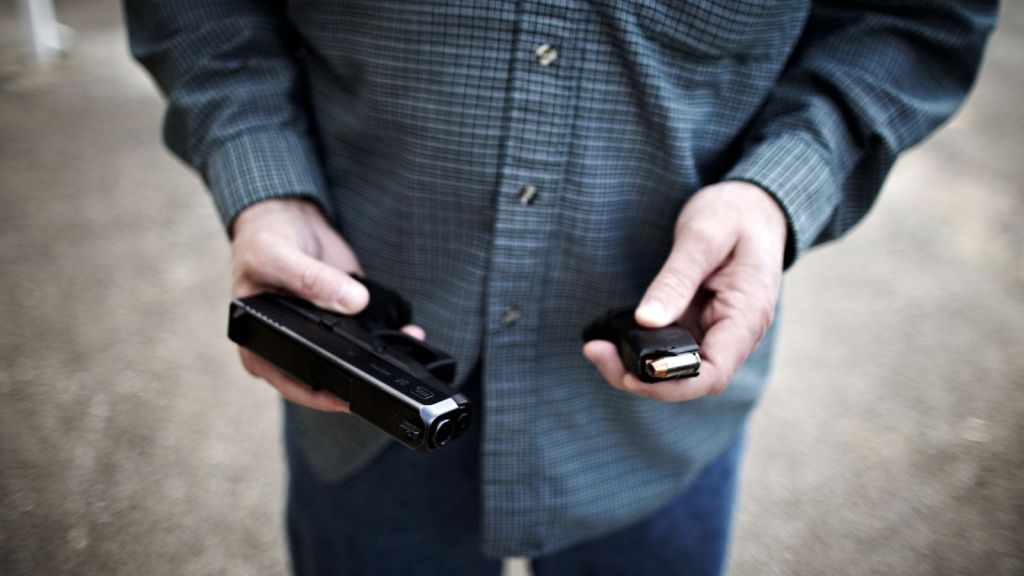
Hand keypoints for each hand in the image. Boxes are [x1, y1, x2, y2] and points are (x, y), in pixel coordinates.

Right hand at [230, 198, 423, 411]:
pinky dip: (386, 334)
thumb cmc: (264, 240)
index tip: (351, 396)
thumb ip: (311, 280)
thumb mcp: (276, 257)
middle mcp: (289, 347)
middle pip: (326, 377)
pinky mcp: (343, 320)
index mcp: (259, 344)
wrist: (286, 216)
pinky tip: (406, 332)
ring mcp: (319, 335)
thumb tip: (353, 301)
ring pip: (351, 359)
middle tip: (385, 374)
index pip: (290, 382)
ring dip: (379, 356)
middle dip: (359, 377)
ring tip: (403, 347)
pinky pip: (366, 335)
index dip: (321, 394)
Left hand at [584, 181, 786, 401]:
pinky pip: (672, 348)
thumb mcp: (703, 237)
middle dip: (643, 378)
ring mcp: (718, 331)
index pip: (713, 374)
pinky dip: (643, 349)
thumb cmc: (734, 214)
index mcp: (747, 316)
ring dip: (638, 368)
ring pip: (679, 369)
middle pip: (691, 379)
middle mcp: (736, 333)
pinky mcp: (701, 324)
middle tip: (596, 352)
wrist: (754, 205)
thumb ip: (676, 279)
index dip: (672, 383)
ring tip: (597, 348)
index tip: (630, 373)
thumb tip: (646, 321)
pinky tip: (613, 339)